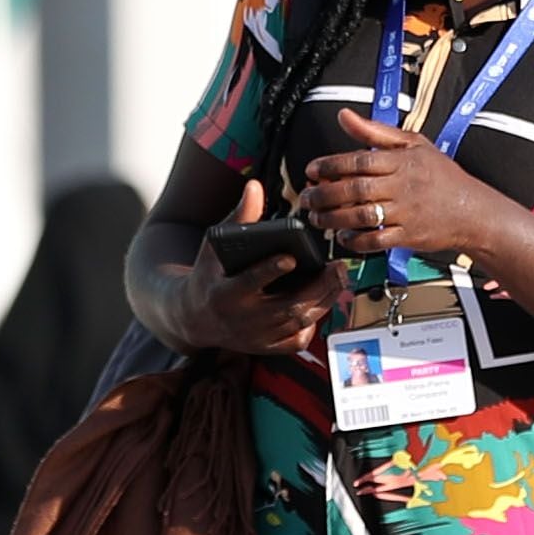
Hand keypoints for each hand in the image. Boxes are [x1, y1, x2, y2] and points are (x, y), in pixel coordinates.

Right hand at [172, 181, 332, 357]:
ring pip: (297, 323)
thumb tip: (254, 187)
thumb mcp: (215, 246)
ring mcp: (256, 337)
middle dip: (316, 288)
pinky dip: (313, 323)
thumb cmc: (210, 274)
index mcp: (224, 293)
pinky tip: (322, 302)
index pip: (249, 283)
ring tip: (338, 278)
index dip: (269, 271)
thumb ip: (238, 218)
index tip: (291, 257)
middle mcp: (241, 319)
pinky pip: (297, 341)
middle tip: (337, 267)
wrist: (194, 317)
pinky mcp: (266, 348)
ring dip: (323, 300)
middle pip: (285, 308)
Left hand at [300, 110, 522, 265]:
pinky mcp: (408, 236)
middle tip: (306, 198)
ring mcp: (405, 212)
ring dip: (334, 218)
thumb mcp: (414, 144)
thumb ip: (375, 131)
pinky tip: (343, 237)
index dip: (330, 165)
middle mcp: (402, 185)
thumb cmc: (443, 176)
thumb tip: (344, 116)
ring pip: (362, 216)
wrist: (472, 210)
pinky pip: (376, 240)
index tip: (311, 171)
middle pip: (355, 189)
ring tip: (317, 218)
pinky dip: (356, 241)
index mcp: (401, 161)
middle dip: (324, 194)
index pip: (359, 159)